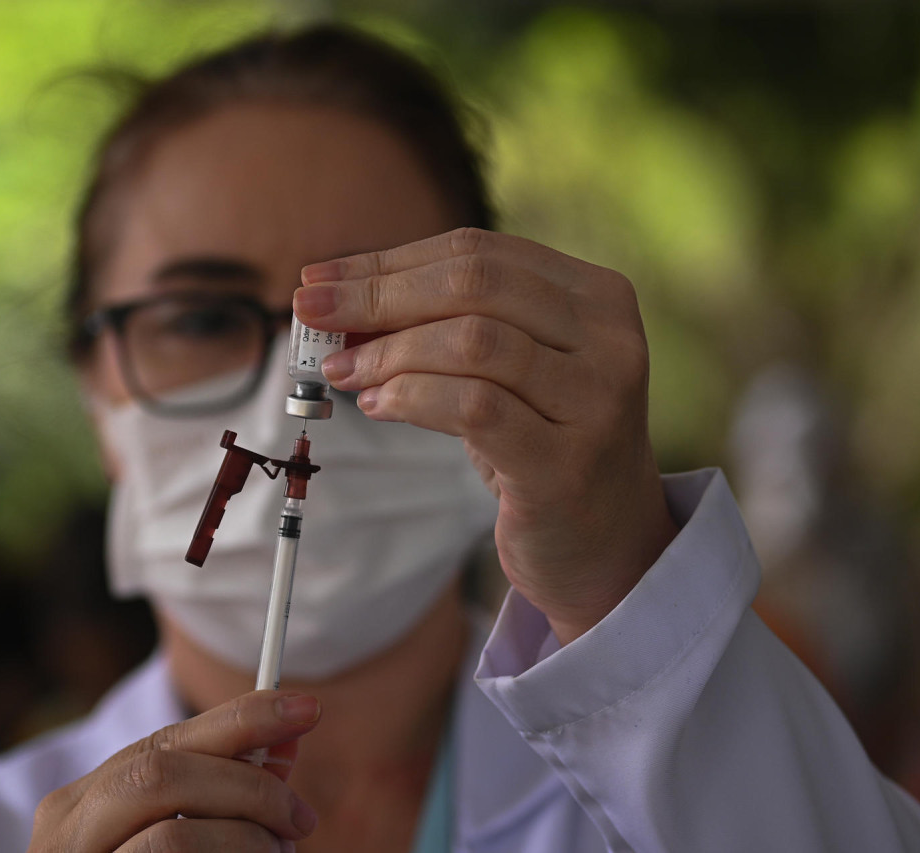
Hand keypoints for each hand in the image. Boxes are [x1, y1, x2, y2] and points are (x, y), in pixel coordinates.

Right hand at [28, 691, 320, 851]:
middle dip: (247, 786)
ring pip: (171, 839)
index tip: (307, 709)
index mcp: (82, 804)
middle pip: (161, 773)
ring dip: (243, 842)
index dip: (240, 718)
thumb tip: (285, 744)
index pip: (165, 740)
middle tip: (301, 817)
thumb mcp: (176, 836)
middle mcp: (65, 834)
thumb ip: (222, 795)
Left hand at [295, 227, 678, 643]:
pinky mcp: (566, 463)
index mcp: (596, 296)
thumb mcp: (505, 372)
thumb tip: (340, 301)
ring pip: (473, 341)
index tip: (320, 279)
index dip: (389, 260)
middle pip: (473, 283)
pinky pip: (474, 407)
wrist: (605, 548)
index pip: (478, 251)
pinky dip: (412, 396)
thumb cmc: (542, 447)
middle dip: (377, 293)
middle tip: (310, 312)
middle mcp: (609, 339)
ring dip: (388, 352)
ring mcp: (596, 401)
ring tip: (341, 370)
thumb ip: (444, 328)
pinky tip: (377, 404)